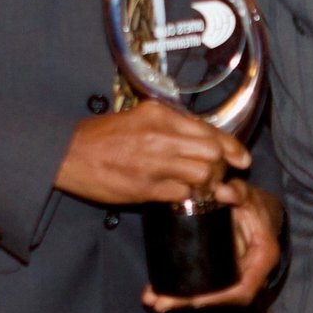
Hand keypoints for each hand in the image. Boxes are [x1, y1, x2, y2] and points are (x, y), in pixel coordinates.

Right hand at [54, 101, 249, 204]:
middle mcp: (161, 136)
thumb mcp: (141, 116)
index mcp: (161, 115)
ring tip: (201, 186)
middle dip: (221, 166)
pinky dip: (188, 196)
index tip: (242, 158)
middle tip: (219, 174)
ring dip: (207, 184)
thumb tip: (204, 137)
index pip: (210, 131)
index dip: (232, 147)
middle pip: (212, 153)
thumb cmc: (106, 135)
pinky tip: (185, 195)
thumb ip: (173, 125)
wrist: (70, 153)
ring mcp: (153, 163)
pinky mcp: (144, 188)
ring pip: (201, 175)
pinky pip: (181, 194)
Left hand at [142, 180, 283, 311]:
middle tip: (159, 303)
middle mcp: (248, 277)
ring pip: (206, 296)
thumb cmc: (256, 206)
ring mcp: (231, 278)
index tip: (193, 300)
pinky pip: (200, 287)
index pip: (242, 290)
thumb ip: (238, 192)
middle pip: (218, 298)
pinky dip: (177, 291)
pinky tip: (153, 292)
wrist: (260, 213)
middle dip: (188, 303)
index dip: (217, 298)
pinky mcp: (217, 275)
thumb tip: (220, 191)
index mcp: (261, 260)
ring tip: (151, 299)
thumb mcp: (250, 196)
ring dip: (178, 301)